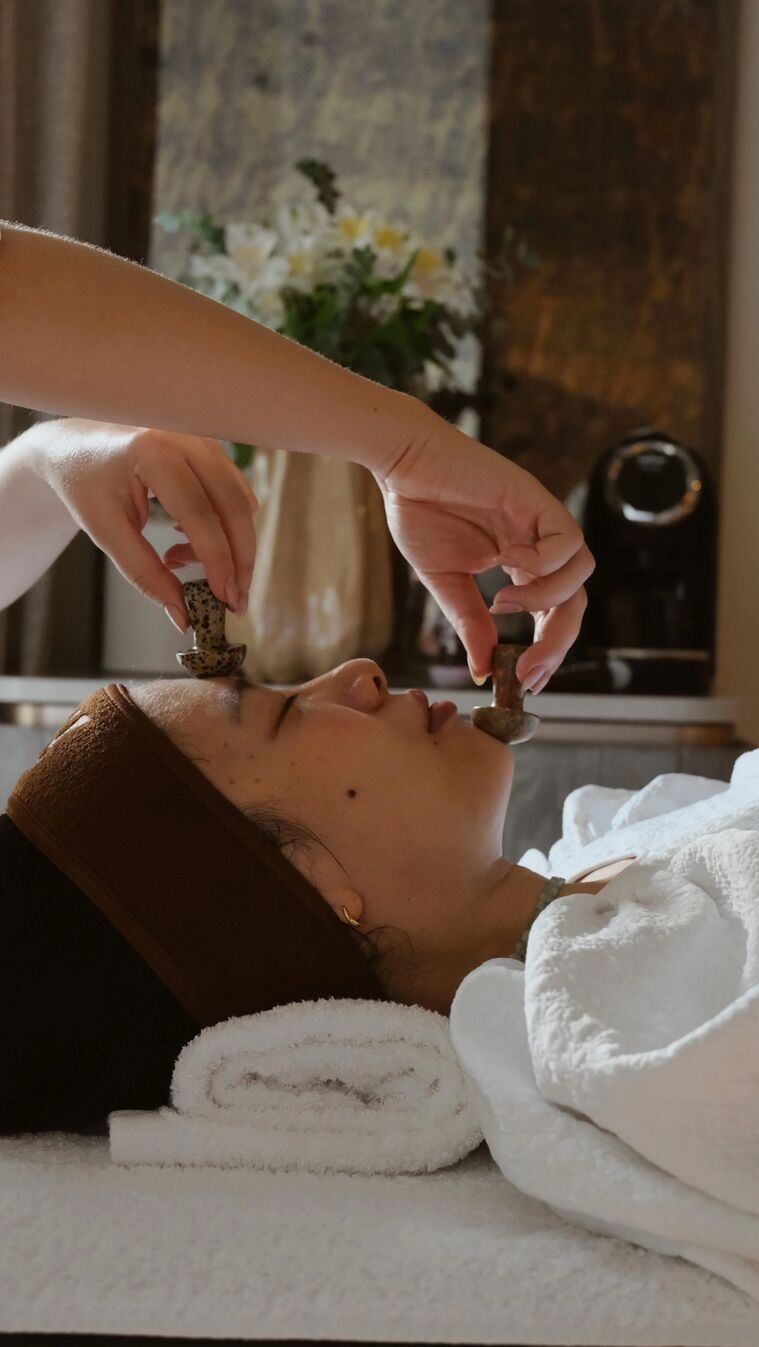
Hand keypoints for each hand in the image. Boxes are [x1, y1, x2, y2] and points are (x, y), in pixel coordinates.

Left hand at [34, 419, 257, 627]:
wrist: (75, 444)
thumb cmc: (85, 484)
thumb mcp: (107, 532)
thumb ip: (145, 573)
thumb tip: (183, 614)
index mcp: (154, 453)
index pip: (201, 514)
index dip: (218, 561)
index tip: (224, 599)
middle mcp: (186, 438)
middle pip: (234, 505)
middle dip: (240, 559)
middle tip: (234, 600)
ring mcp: (203, 439)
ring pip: (240, 501)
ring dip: (229, 544)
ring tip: (184, 561)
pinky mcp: (210, 448)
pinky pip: (234, 492)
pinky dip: (223, 524)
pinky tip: (187, 536)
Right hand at [375, 415, 593, 688]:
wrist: (402, 464)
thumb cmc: (420, 511)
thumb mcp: (444, 582)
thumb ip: (469, 622)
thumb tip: (483, 671)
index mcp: (522, 564)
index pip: (554, 613)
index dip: (547, 650)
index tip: (525, 681)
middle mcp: (539, 544)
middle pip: (576, 600)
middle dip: (556, 642)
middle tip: (526, 670)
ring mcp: (540, 520)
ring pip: (581, 571)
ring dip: (546, 600)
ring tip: (503, 603)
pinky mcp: (535, 498)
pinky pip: (567, 539)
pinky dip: (543, 561)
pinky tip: (506, 562)